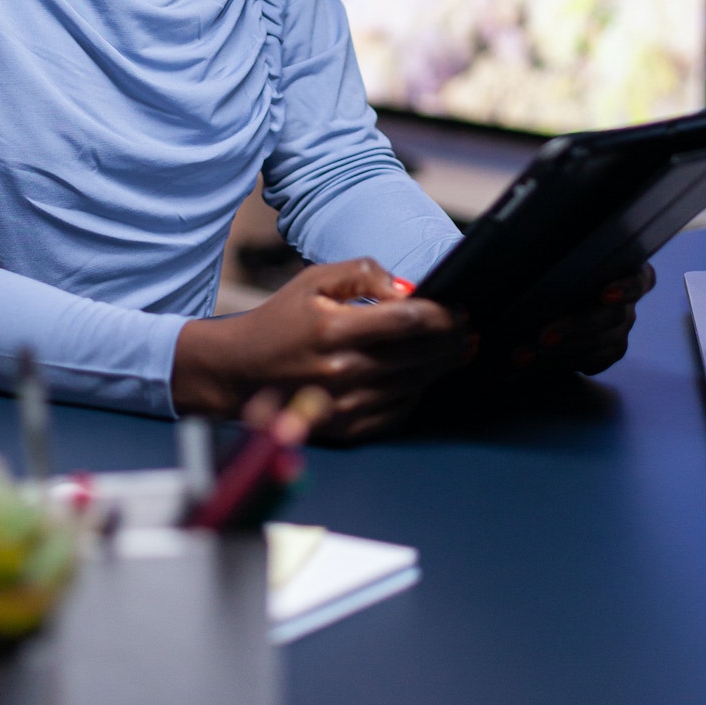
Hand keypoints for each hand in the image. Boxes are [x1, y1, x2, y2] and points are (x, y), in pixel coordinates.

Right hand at [173, 258, 472, 443]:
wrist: (239, 372)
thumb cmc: (279, 321)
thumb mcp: (313, 280)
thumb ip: (363, 274)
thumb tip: (408, 289)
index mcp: (332, 329)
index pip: (406, 321)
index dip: (441, 315)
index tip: (459, 310)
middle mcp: (340, 371)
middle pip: (418, 356)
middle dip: (450, 342)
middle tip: (467, 331)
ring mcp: (343, 405)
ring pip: (413, 384)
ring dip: (437, 367)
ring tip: (452, 351)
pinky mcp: (344, 430)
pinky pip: (397, 412)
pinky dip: (414, 392)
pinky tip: (419, 376)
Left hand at [510, 264, 656, 380]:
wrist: (562, 290)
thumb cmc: (564, 264)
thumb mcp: (564, 256)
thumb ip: (556, 253)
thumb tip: (519, 243)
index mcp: (627, 271)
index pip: (637, 280)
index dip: (625, 289)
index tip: (605, 295)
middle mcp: (628, 303)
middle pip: (610, 317)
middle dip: (574, 328)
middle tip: (543, 337)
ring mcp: (622, 329)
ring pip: (597, 345)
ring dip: (559, 352)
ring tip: (525, 355)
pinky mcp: (610, 352)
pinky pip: (591, 362)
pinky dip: (560, 364)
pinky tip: (533, 364)